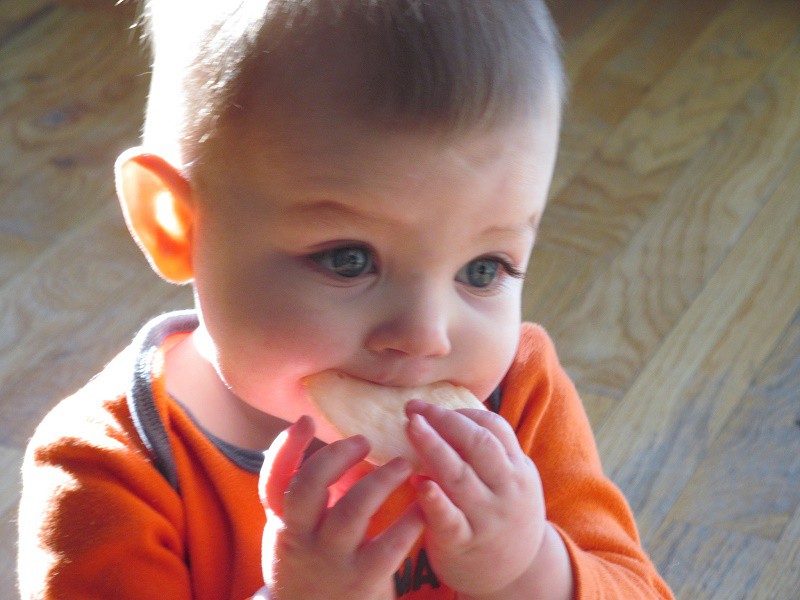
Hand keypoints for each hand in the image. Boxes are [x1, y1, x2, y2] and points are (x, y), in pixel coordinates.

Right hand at [259, 416, 423, 599]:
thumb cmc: (312, 564)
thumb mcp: (297, 532)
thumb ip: (310, 494)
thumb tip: (336, 443)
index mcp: (284, 524)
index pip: (274, 480)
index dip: (286, 448)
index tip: (307, 420)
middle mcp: (301, 540)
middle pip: (309, 487)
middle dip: (338, 456)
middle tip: (365, 440)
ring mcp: (331, 561)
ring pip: (353, 511)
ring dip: (381, 481)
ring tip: (405, 464)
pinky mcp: (363, 581)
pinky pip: (388, 545)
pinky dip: (408, 520)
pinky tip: (423, 504)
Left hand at [405, 400, 548, 597]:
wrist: (517, 575)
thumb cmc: (499, 514)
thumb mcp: (507, 480)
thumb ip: (484, 452)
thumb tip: (442, 415)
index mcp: (517, 468)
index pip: (493, 428)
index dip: (460, 412)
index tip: (429, 406)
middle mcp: (507, 490)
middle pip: (478, 444)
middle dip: (444, 421)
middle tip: (413, 409)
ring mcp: (487, 517)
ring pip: (461, 476)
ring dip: (434, 447)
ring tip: (411, 427)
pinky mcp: (465, 543)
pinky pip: (450, 519)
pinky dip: (435, 501)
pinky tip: (419, 483)